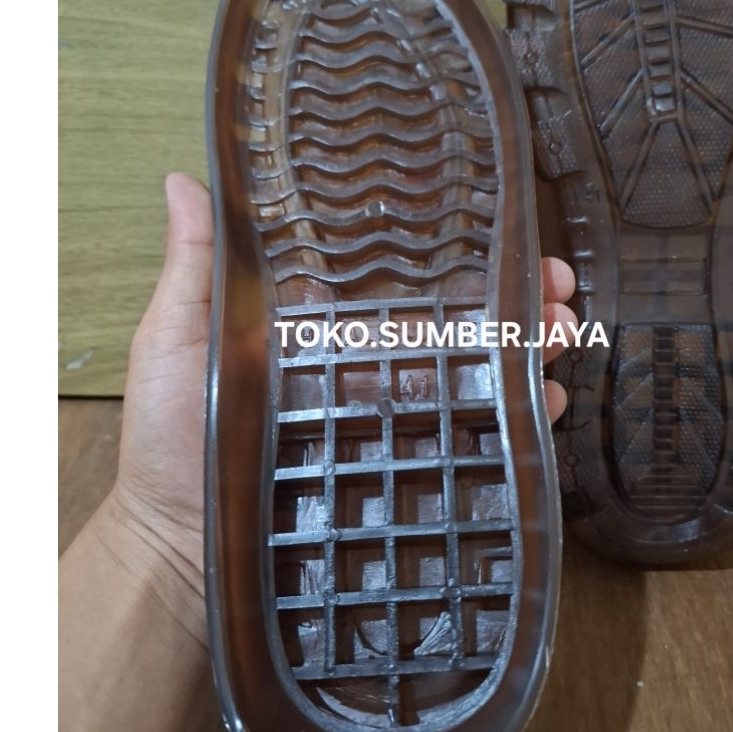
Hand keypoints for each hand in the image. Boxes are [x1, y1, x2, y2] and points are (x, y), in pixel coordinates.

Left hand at [112, 173, 577, 596]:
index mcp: (318, 323)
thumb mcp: (176, 341)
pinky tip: (547, 402)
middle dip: (510, 294)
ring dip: (525, 346)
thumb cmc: (168, 442)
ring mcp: (387, 413)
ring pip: (472, 369)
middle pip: (451, 318)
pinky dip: (516, 416)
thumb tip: (186, 179)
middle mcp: (362, 361)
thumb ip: (193, 267)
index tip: (499, 226)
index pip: (396, 273)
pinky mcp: (402, 464)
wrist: (181, 552)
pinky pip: (469, 433)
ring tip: (564, 331)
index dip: (450, 247)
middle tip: (557, 283)